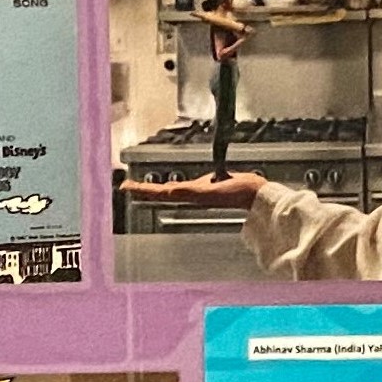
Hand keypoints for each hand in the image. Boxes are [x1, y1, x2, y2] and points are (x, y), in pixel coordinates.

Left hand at [124, 172, 262, 206]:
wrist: (255, 194)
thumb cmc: (238, 192)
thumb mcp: (212, 191)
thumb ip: (192, 191)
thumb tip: (172, 191)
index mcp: (189, 195)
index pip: (160, 192)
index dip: (142, 189)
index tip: (126, 186)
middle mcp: (191, 194)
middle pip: (160, 192)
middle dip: (144, 189)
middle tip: (127, 186)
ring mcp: (198, 191)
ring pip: (170, 190)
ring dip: (155, 188)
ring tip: (142, 187)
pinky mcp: (206, 186)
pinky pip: (183, 186)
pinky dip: (172, 185)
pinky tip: (170, 185)